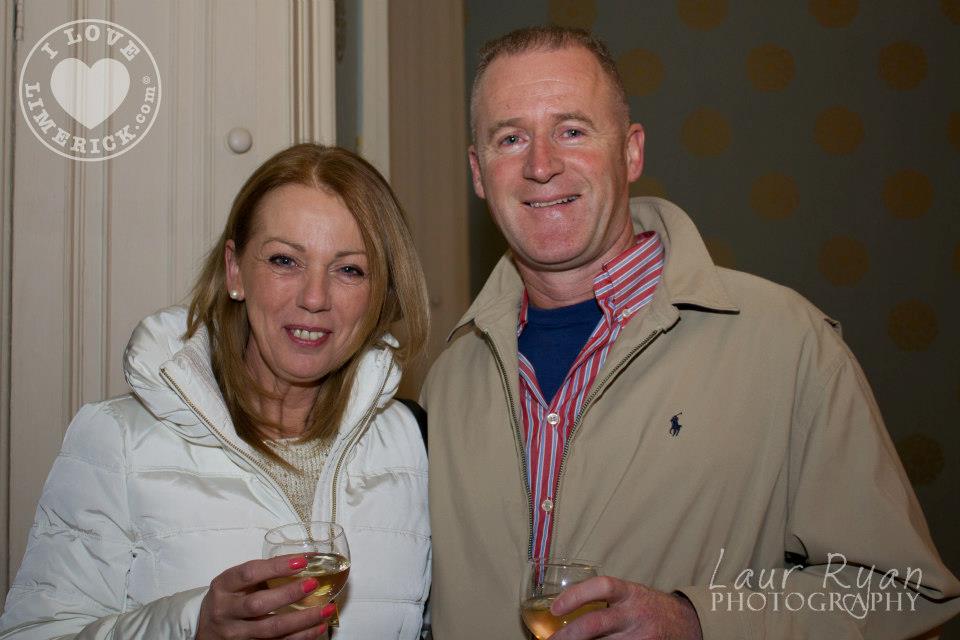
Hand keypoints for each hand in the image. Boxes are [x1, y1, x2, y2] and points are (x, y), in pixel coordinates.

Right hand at [196, 554, 333, 639]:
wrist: (206, 630)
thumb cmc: (228, 599)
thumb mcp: (234, 582)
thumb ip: (261, 574)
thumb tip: (305, 561)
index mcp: (224, 586)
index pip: (249, 574)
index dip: (276, 567)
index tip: (301, 562)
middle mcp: (226, 611)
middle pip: (258, 605)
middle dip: (289, 595)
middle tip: (313, 584)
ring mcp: (236, 634)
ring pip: (271, 630)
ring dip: (302, 620)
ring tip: (326, 609)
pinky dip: (301, 637)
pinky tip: (318, 628)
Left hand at [549, 576, 702, 639]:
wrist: (687, 624)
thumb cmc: (650, 607)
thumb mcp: (631, 595)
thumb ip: (606, 600)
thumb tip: (565, 610)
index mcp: (630, 593)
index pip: (603, 587)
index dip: (576, 595)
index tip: (555, 607)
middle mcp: (635, 614)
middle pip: (595, 624)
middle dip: (568, 635)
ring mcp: (641, 637)